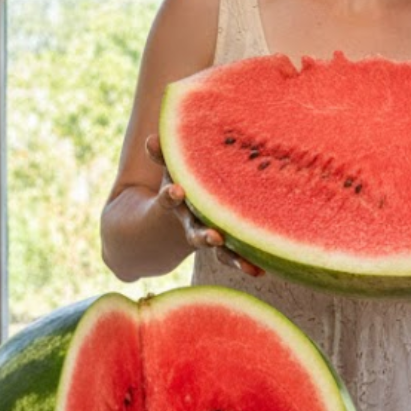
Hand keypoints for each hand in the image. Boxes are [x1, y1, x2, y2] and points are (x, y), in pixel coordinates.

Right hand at [146, 134, 264, 276]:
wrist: (174, 215)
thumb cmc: (181, 181)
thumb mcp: (172, 168)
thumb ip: (163, 155)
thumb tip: (150, 139)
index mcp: (177, 204)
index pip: (169, 200)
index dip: (170, 196)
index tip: (175, 191)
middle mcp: (191, 224)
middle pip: (195, 233)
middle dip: (204, 236)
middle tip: (214, 238)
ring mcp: (208, 237)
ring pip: (218, 251)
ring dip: (230, 257)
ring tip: (245, 266)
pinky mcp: (226, 246)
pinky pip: (235, 256)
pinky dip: (245, 264)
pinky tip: (261, 271)